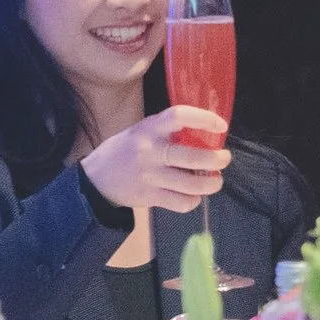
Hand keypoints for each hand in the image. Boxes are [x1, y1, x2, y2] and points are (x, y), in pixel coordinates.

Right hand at [80, 105, 230, 214]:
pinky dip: (193, 200)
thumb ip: (166, 132)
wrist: (95, 179)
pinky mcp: (149, 197)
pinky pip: (181, 202)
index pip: (178, 116)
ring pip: (192, 184)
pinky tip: (193, 195)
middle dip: (216, 159)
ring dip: (211, 183)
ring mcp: (150, 176)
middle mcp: (150, 151)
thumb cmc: (124, 151)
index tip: (221, 126)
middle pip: (192, 157)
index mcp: (149, 129)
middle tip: (224, 158)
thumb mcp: (140, 132)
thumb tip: (205, 136)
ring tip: (215, 180)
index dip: (204, 119)